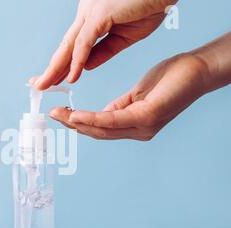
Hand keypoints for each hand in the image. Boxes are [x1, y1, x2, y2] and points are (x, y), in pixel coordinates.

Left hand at [31, 0, 177, 89]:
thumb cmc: (149, 6)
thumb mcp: (123, 37)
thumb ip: (102, 51)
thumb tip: (84, 67)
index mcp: (92, 18)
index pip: (72, 46)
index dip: (61, 64)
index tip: (51, 80)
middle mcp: (87, 13)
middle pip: (65, 46)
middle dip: (51, 67)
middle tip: (38, 85)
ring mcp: (92, 11)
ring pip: (69, 45)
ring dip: (56, 67)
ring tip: (46, 85)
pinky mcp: (101, 13)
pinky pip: (85, 42)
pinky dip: (77, 61)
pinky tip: (72, 76)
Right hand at [49, 52, 209, 140]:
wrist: (197, 70)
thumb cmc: (168, 81)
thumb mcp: (136, 96)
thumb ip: (117, 109)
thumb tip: (97, 117)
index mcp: (134, 126)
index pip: (101, 129)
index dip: (78, 124)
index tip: (60, 115)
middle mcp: (138, 132)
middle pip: (98, 133)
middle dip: (73, 125)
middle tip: (52, 115)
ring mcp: (143, 127)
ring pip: (103, 129)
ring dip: (78, 123)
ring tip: (59, 115)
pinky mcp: (148, 117)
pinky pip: (114, 120)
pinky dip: (93, 118)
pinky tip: (78, 115)